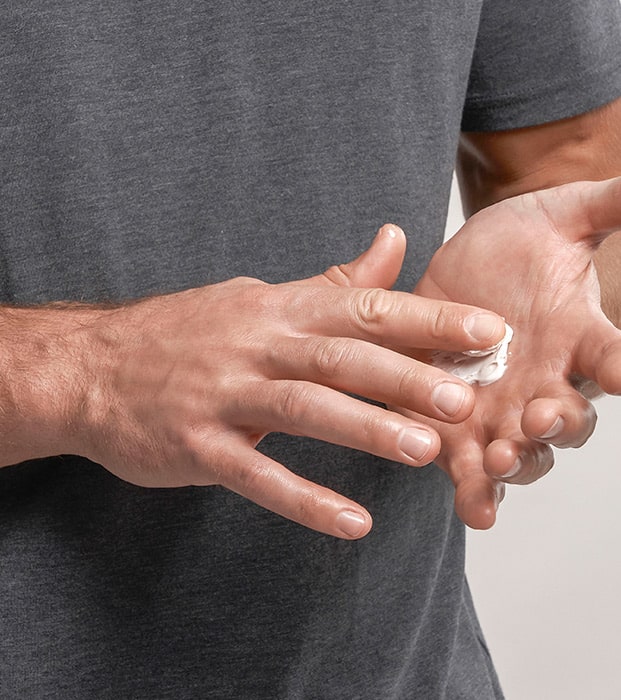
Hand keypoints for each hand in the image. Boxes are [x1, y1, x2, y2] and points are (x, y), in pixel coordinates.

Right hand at [58, 225, 504, 538]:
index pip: (362, 306)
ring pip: (303, 409)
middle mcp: (254, 345)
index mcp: (276, 309)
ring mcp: (223, 395)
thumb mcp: (259, 299)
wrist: (87, 364)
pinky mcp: (197, 445)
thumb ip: (332, 282)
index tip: (487, 332)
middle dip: (405, 376)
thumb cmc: (184, 333)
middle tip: (467, 398)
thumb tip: (393, 240)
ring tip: (424, 452)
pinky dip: (304, 498)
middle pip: (339, 356)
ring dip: (365, 429)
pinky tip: (352, 522)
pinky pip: (256, 474)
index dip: (426, 319)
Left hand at [400, 178, 620, 528]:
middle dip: (559, 424)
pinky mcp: (455, 421)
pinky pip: (467, 463)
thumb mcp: (562, 214)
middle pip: (568, 419)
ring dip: (514, 464)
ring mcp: (501, 407)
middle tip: (540, 418)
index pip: (612, 356)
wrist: (456, 266)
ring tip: (499, 466)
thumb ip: (609, 205)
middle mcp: (546, 381)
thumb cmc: (517, 243)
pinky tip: (473, 503)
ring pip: (522, 452)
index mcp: (576, 335)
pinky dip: (472, 485)